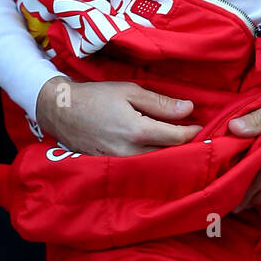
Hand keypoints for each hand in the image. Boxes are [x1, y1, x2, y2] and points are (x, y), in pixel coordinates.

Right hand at [34, 75, 202, 155]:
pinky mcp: (112, 169)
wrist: (60, 112)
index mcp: (137, 131)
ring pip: (155, 164)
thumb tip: (188, 109)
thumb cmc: (95, 97)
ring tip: (176, 144)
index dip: (192, 132)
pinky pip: (139, 167)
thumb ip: (160, 103)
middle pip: (169, 155)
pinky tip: (155, 151)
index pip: (176, 138)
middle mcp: (130, 153)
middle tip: (193, 136)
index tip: (200, 126)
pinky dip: (151, 161)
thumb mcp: (129, 92)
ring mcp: (120, 164)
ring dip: (169, 155)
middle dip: (183, 147)